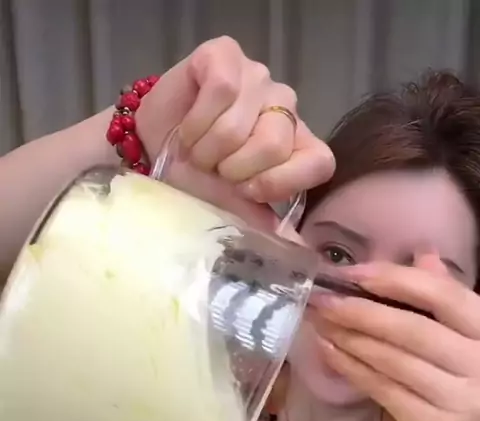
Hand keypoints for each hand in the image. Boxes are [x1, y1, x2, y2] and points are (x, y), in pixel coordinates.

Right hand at [136, 37, 333, 228]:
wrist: (149, 151)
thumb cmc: (195, 180)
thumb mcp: (232, 209)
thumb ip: (266, 226)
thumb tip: (300, 259)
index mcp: (297, 145)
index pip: (320, 162)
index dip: (279, 182)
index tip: (245, 191)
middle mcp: (284, 106)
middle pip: (274, 144)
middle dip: (232, 168)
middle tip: (214, 169)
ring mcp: (257, 77)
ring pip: (240, 121)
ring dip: (208, 147)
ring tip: (197, 150)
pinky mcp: (225, 55)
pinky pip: (220, 89)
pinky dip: (196, 120)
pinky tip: (188, 127)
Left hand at [313, 255, 479, 420]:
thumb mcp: (478, 347)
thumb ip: (454, 306)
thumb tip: (423, 257)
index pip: (446, 296)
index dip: (397, 280)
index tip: (354, 273)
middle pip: (412, 329)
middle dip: (360, 310)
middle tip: (321, 298)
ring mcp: (461, 400)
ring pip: (394, 360)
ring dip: (350, 338)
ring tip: (319, 322)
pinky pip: (386, 391)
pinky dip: (354, 370)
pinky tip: (332, 354)